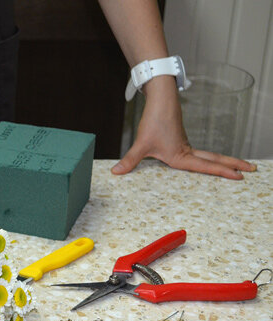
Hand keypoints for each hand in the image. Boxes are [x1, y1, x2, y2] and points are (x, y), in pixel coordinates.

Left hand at [112, 77, 255, 179]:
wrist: (160, 98)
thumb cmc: (154, 120)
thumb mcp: (141, 143)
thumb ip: (130, 160)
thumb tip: (117, 172)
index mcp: (180, 155)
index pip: (205, 166)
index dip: (222, 172)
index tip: (239, 176)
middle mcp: (186, 150)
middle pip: (214, 159)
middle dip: (232, 165)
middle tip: (250, 170)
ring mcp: (185, 145)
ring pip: (208, 155)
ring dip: (223, 161)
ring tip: (238, 167)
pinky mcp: (180, 140)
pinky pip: (199, 153)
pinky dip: (211, 158)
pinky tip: (210, 162)